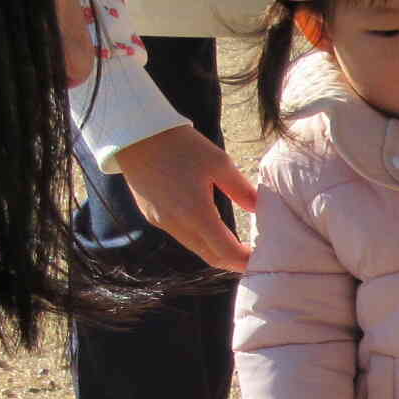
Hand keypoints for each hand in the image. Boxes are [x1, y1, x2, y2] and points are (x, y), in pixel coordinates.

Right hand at [113, 124, 258, 271]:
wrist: (135, 136)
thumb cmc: (180, 146)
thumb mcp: (219, 163)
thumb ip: (241, 189)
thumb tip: (259, 209)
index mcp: (196, 213)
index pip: (226, 252)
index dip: (246, 261)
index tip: (262, 258)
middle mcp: (177, 224)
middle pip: (211, 256)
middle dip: (234, 261)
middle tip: (253, 258)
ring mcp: (162, 223)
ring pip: (196, 248)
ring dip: (217, 251)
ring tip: (238, 245)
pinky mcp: (152, 217)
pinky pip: (182, 237)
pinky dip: (201, 240)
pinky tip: (212, 229)